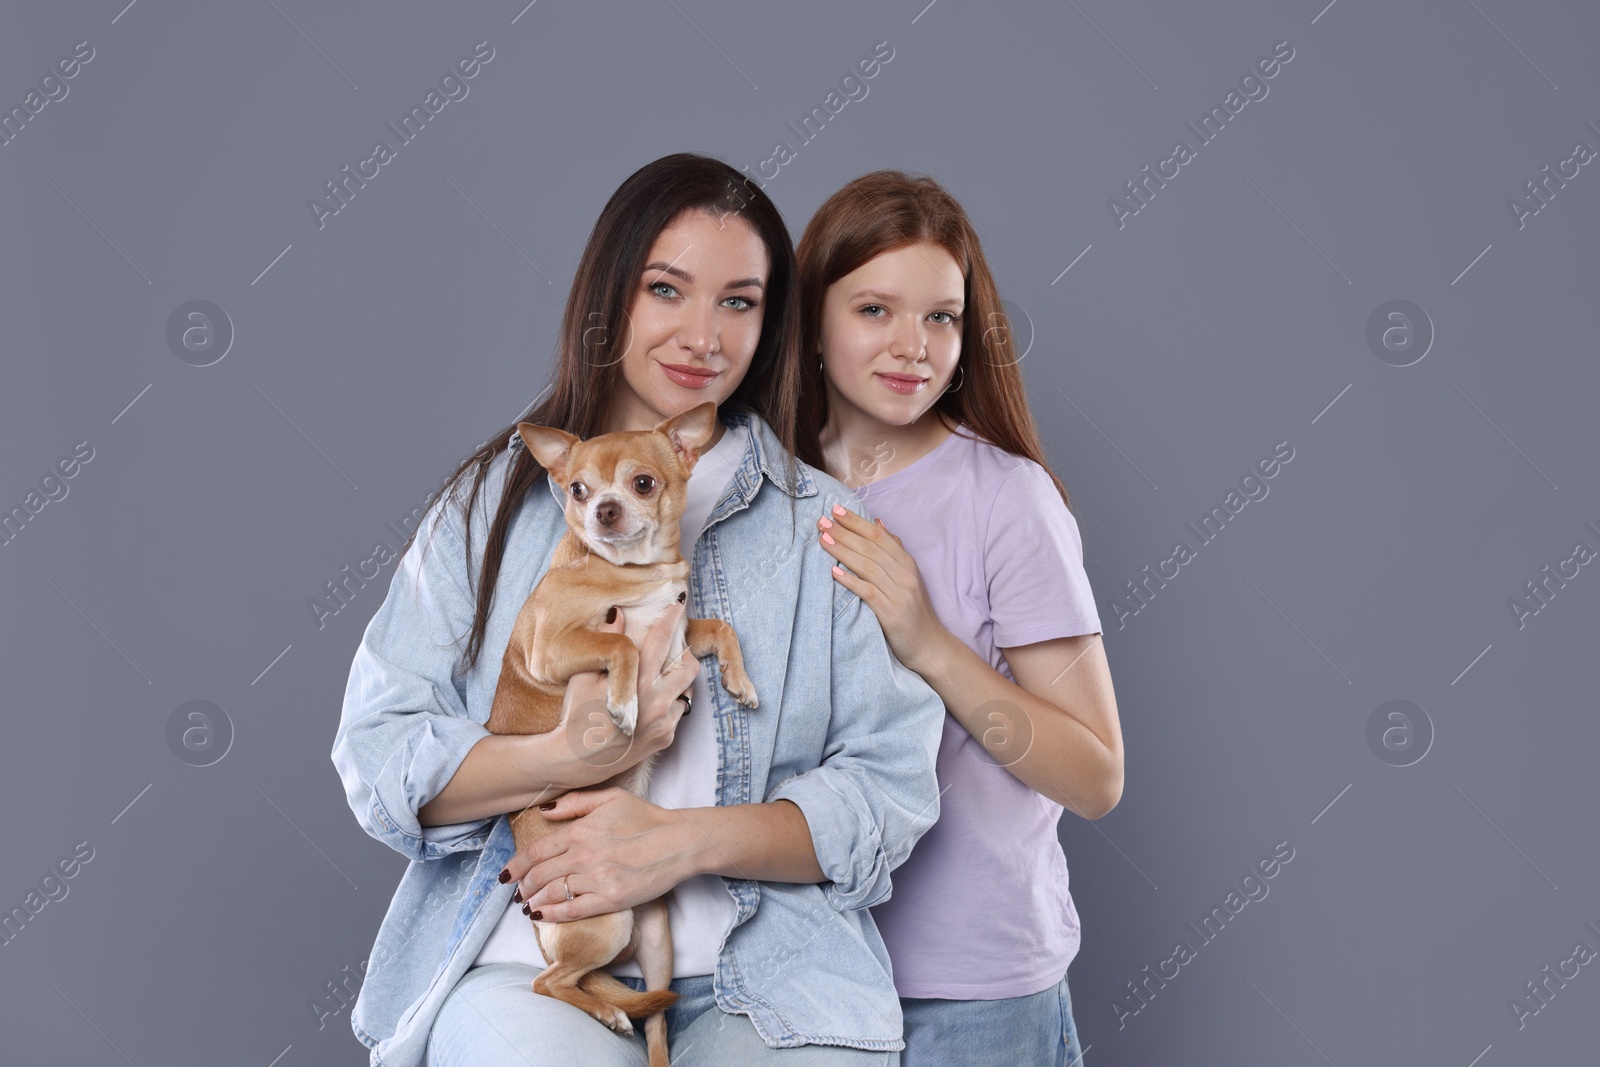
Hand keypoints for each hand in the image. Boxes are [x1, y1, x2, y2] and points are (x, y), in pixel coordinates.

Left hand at [499, 786, 694, 921]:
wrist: (679, 842)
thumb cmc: (647, 818)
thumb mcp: (611, 798)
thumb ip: (575, 803)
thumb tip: (544, 812)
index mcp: (581, 831)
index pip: (536, 851)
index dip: (516, 865)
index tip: (506, 874)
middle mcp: (583, 855)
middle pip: (539, 875)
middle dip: (522, 886)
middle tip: (517, 892)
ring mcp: (596, 879)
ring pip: (552, 894)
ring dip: (533, 902)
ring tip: (527, 905)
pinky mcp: (610, 899)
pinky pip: (572, 911)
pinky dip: (552, 915)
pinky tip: (542, 916)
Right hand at [553, 599, 698, 789]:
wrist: (575, 760)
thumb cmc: (576, 714)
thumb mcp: (585, 676)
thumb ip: (607, 644)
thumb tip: (618, 614)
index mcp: (638, 681)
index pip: (661, 640)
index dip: (671, 618)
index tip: (678, 604)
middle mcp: (658, 702)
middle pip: (689, 667)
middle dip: (684, 655)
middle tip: (672, 652)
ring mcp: (665, 723)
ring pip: (686, 692)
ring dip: (676, 684)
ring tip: (657, 682)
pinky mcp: (665, 739)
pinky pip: (677, 714)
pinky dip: (669, 706)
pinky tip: (649, 707)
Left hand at [817, 503, 948, 676]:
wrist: (928, 643)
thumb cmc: (914, 608)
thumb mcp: (909, 576)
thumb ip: (894, 549)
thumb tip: (878, 522)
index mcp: (907, 563)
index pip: (878, 535)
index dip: (856, 521)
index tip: (835, 509)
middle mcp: (904, 575)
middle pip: (870, 548)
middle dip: (844, 532)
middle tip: (821, 521)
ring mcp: (898, 593)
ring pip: (867, 566)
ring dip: (843, 551)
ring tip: (823, 540)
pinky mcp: (890, 612)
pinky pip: (867, 592)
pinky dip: (850, 580)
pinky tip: (834, 572)